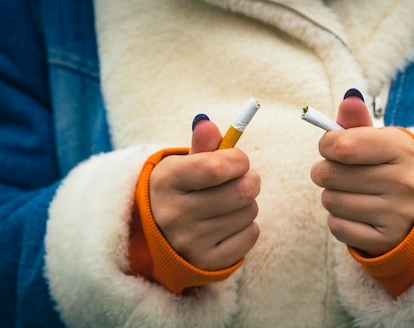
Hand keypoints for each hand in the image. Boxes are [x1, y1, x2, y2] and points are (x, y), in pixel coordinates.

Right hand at [148, 116, 259, 270]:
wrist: (162, 235)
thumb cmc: (182, 189)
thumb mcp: (184, 164)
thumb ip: (201, 145)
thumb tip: (207, 123)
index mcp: (166, 182)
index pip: (216, 167)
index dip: (238, 160)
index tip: (238, 160)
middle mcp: (174, 214)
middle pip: (242, 190)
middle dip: (249, 180)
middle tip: (241, 180)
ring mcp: (190, 242)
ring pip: (250, 211)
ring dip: (247, 204)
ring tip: (229, 204)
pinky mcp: (207, 262)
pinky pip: (251, 235)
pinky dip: (247, 227)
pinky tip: (229, 225)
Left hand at [310, 94, 413, 256]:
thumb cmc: (387, 166)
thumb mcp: (378, 140)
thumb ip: (358, 121)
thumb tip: (349, 99)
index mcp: (401, 149)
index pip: (342, 146)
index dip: (326, 145)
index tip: (331, 147)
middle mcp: (404, 182)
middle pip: (328, 174)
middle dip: (325, 172)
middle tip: (339, 172)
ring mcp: (398, 214)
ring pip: (330, 201)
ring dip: (332, 196)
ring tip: (351, 193)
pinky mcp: (386, 240)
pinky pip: (336, 227)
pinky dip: (339, 220)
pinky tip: (357, 214)